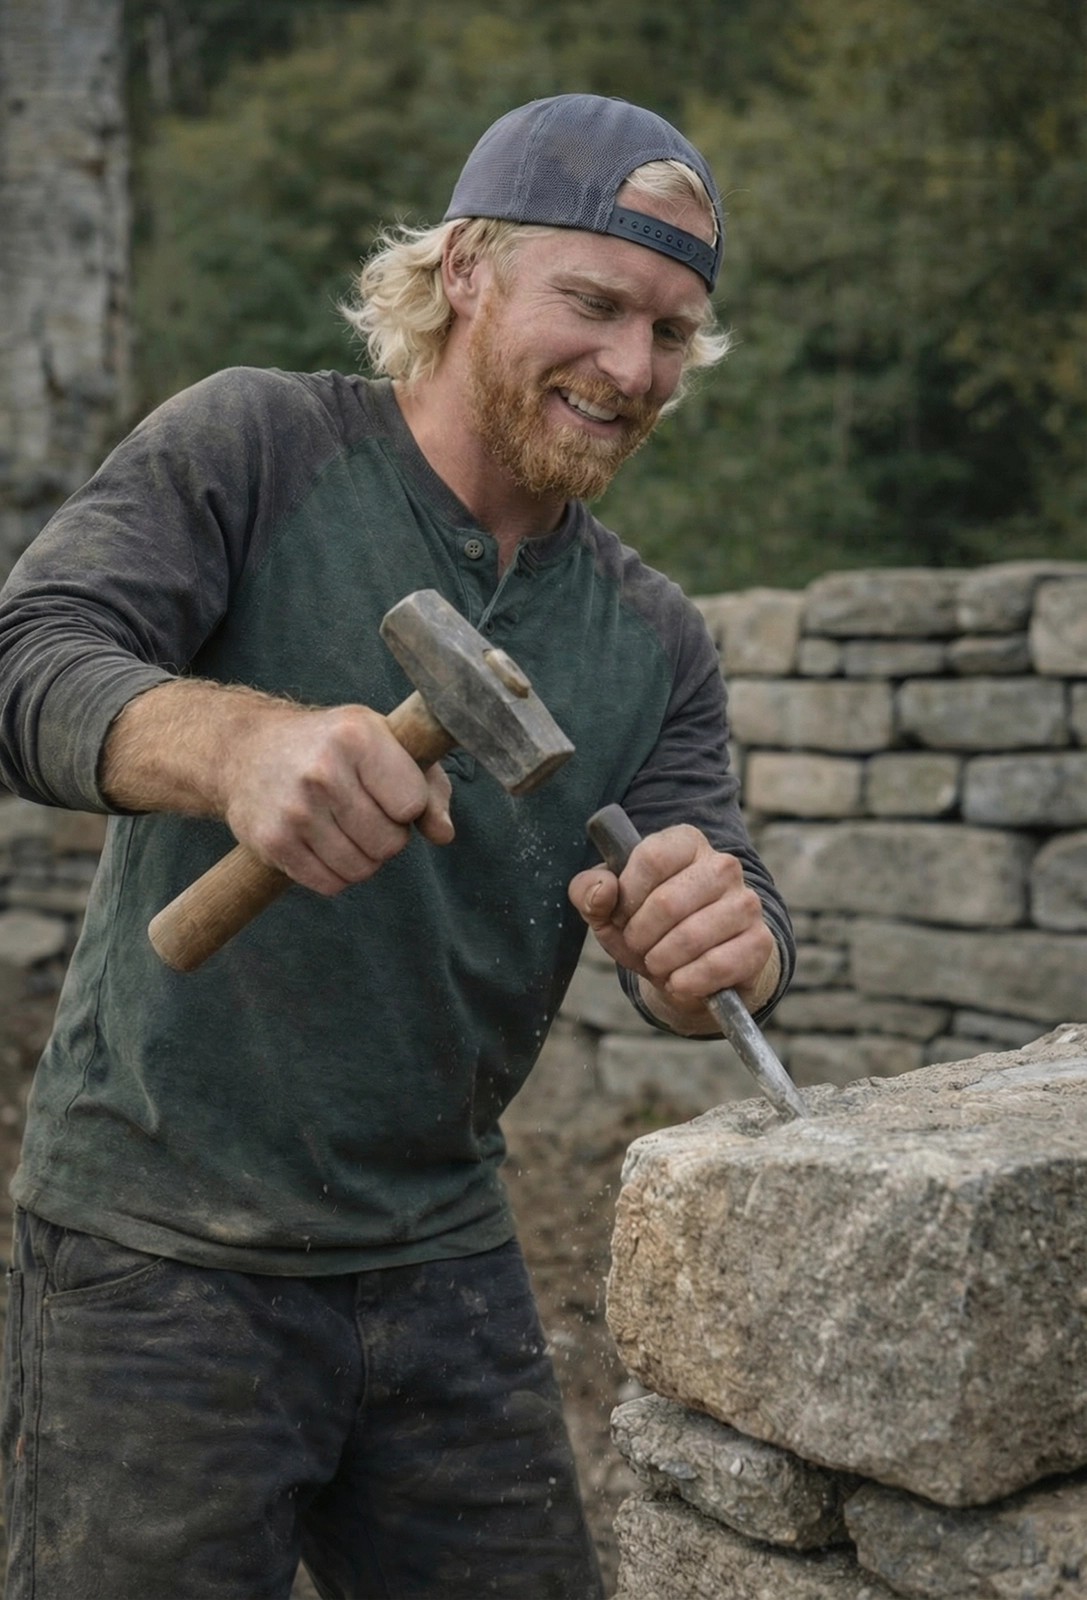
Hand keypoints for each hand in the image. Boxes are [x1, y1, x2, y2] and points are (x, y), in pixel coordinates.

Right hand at [222, 701, 453, 893]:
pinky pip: (329, 884)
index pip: (412, 804)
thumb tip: (443, 834)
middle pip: (390, 843)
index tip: (390, 792)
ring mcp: (294, 809)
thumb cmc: (330, 745)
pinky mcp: (273, 841)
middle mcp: (323, 771)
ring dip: (363, 858)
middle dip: (387, 836)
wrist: (248, 749)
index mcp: (357, 737)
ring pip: (362, 869)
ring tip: (345, 828)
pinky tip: (324, 843)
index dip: (408, 806)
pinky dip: (335, 873)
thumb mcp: (384, 743)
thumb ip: (428, 787)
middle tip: (366, 813)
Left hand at [568, 824, 778, 1032]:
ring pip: (692, 935)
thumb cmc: (649, 929)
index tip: (624, 914)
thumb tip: (603, 890)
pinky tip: (680, 981)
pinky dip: (688, 981)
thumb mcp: (609, 909)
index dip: (629, 895)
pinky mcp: (759, 942)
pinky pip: (718, 964)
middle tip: (640, 945)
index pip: (651, 858)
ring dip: (662, 961)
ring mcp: (746, 903)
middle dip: (641, 936)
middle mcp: (723, 865)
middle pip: (667, 901)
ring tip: (660, 963)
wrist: (692, 970)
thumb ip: (589, 891)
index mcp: (686, 843)